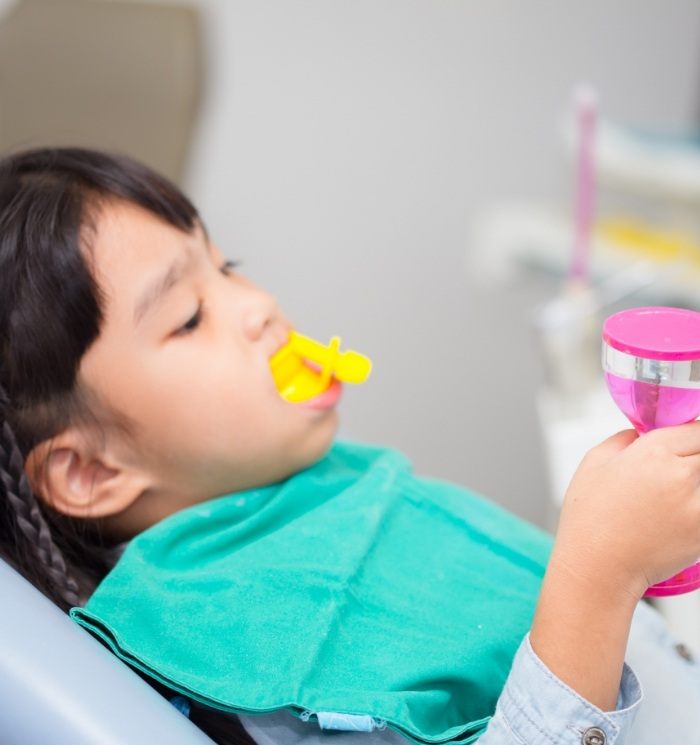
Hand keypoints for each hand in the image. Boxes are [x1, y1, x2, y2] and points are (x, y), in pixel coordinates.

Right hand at [552, 422, 699, 600]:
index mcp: (653, 451)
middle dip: (694, 459)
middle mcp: (680, 474)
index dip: (692, 436)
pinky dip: (693, 511)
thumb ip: (623, 439)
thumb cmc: (589, 518)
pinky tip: (674, 520)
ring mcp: (696, 504)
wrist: (598, 567)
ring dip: (693, 487)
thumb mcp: (593, 462)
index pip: (696, 429)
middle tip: (677, 477)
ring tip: (672, 500)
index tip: (687, 444)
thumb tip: (642, 433)